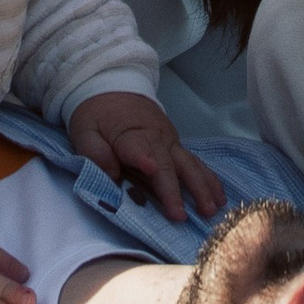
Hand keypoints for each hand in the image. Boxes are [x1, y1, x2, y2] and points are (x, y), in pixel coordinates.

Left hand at [67, 89, 226, 221]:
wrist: (113, 86)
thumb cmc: (96, 114)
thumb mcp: (83, 130)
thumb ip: (94, 152)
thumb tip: (111, 174)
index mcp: (129, 134)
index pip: (137, 147)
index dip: (144, 159)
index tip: (152, 171)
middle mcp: (155, 138)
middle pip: (168, 164)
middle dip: (175, 190)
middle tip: (180, 216)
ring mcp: (170, 141)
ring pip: (189, 164)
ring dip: (201, 187)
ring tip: (209, 209)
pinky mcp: (176, 146)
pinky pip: (195, 163)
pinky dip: (209, 179)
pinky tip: (219, 196)